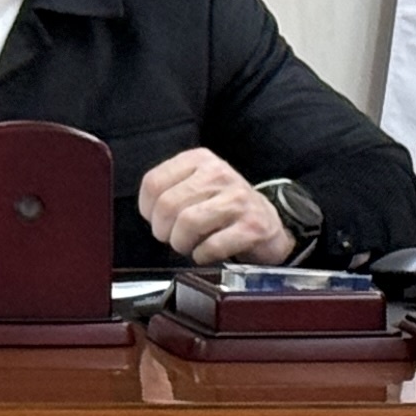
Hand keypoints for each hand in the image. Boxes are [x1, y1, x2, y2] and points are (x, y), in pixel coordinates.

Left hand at [136, 148, 293, 265]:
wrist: (268, 220)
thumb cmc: (223, 206)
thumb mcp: (197, 185)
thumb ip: (169, 190)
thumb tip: (148, 213)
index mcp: (199, 160)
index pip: (153, 182)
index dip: (147, 209)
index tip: (156, 219)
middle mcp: (219, 174)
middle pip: (167, 205)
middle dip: (163, 230)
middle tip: (172, 237)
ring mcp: (237, 199)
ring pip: (187, 223)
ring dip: (181, 243)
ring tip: (188, 245)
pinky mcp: (252, 226)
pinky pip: (212, 246)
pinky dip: (202, 255)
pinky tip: (206, 252)